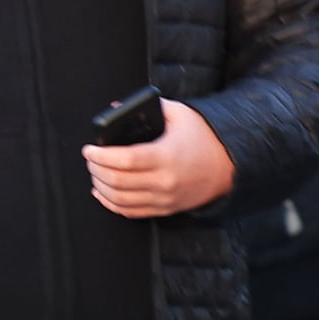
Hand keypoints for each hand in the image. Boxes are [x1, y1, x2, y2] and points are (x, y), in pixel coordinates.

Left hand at [84, 96, 237, 217]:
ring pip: (120, 200)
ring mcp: (164, 198)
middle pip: (117, 181)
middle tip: (91, 159)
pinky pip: (130, 212)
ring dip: (100, 187)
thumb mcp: (181, 114)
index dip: (100, 155)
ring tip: (95, 173)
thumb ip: (151, 107)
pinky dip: (111, 204)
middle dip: (96, 169)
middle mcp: (164, 181)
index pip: (124, 160)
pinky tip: (102, 193)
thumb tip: (116, 109)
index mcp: (166, 155)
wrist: (228, 167)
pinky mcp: (164, 209)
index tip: (89, 149)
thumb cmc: (204, 138)